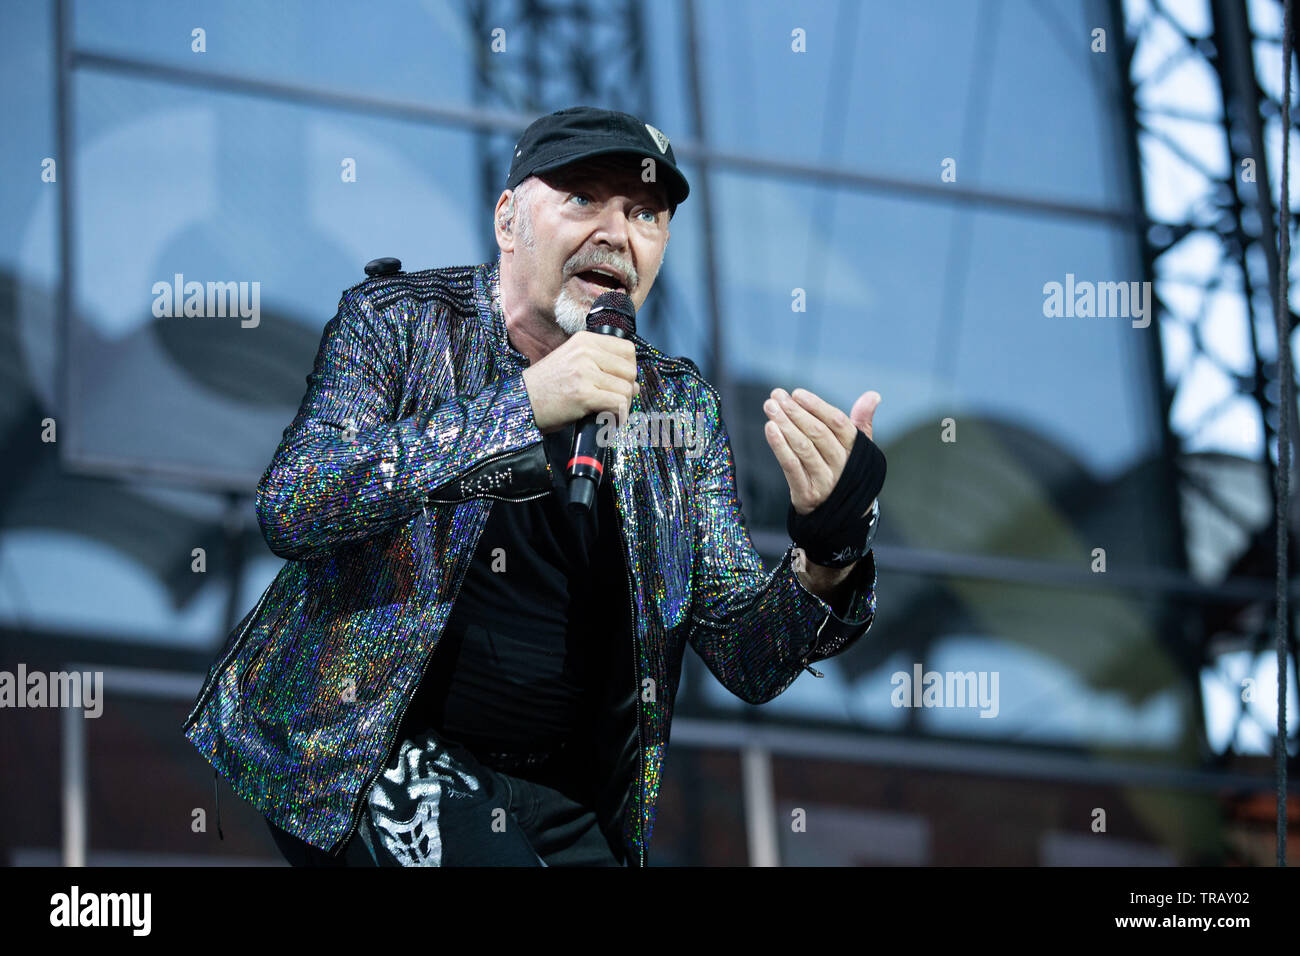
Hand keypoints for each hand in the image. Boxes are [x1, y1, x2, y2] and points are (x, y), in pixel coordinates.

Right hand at [521, 331, 639, 432]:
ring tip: (608, 411)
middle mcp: (586, 352)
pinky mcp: (583, 394)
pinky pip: (618, 404)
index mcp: (585, 340)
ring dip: (623, 404)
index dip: (628, 369)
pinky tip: (607, 418)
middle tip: (614, 400)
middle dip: (627, 388)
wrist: (521, 401)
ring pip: (627, 389)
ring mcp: (585, 372)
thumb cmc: (547, 386)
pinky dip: (618, 415)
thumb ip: (600, 363)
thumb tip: (634, 382)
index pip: (627, 349)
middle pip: (630, 370)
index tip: (618, 382)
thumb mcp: (572, 361)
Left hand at [763, 388, 880, 514]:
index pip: (837, 422)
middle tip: (776, 396)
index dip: (817, 406)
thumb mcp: (859, 448)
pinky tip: (770, 429)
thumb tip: (873, 395)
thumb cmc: (846, 472)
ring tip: (770, 408)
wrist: (841, 516)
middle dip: (795, 411)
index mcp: (855, 450)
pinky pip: (792, 467)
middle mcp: (842, 465)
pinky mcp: (807, 494)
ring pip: (803, 448)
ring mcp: (825, 481)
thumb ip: (861, 421)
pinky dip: (779, 447)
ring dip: (784, 424)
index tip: (797, 393)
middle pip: (818, 433)